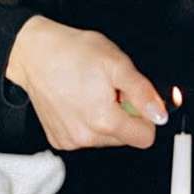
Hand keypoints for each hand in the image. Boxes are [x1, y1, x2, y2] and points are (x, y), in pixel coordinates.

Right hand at [5, 16, 166, 149]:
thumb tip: (160, 115)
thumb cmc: (71, 53)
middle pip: (124, 138)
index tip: (132, 99)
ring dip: (104, 119)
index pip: (145, 138)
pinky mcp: (58, 139)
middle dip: (123, 116)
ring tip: (89, 93)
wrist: (33, 53)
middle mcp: (85, 137)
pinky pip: (84, 137)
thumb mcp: (117, 63)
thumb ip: (143, 93)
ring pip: (105, 138)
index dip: (145, 116)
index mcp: (104, 120)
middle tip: (107, 90)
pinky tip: (76, 101)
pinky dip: (85, 122)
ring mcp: (70, 140)